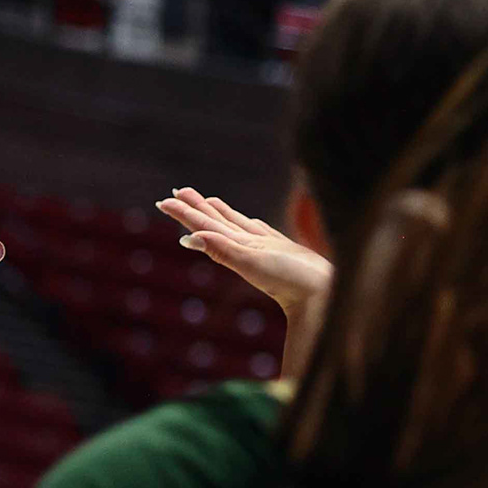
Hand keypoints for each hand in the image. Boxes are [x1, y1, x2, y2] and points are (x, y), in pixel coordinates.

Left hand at [154, 188, 331, 323]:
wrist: (322, 296)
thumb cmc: (291, 281)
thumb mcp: (254, 263)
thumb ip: (224, 250)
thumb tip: (189, 238)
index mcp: (236, 248)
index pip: (205, 226)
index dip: (185, 213)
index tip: (165, 200)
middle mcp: (247, 246)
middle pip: (216, 222)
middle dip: (196, 207)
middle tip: (178, 191)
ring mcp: (264, 247)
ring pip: (236, 225)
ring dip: (219, 213)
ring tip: (207, 201)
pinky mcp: (283, 248)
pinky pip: (259, 230)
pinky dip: (248, 223)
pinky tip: (247, 221)